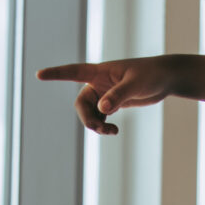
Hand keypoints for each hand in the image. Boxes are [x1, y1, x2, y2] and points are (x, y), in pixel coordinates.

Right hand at [35, 53, 204, 134]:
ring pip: (89, 113)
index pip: (73, 72)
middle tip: (102, 129)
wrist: (166, 78)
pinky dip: (103, 126)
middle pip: (81, 103)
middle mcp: (99, 82)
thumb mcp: (135, 85)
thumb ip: (118, 96)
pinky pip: (99, 117)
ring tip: (111, 132)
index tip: (39, 75)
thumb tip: (102, 109)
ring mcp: (105, 93)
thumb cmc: (152, 75)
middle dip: (87, 119)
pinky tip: (114, 131)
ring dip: (95, 125)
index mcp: (100, 72)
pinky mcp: (113, 102)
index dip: (56, 74)